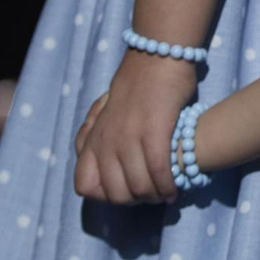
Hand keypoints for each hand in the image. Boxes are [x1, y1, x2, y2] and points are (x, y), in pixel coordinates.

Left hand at [72, 53, 194, 203]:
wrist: (155, 58)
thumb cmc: (135, 86)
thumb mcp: (103, 113)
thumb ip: (92, 135)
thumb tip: (84, 154)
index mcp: (93, 139)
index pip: (85, 185)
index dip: (104, 196)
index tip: (124, 190)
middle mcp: (107, 142)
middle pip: (116, 193)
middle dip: (135, 201)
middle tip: (149, 195)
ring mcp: (129, 137)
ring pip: (139, 187)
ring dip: (154, 196)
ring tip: (165, 194)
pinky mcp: (154, 132)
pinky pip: (159, 172)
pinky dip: (168, 186)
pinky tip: (174, 188)